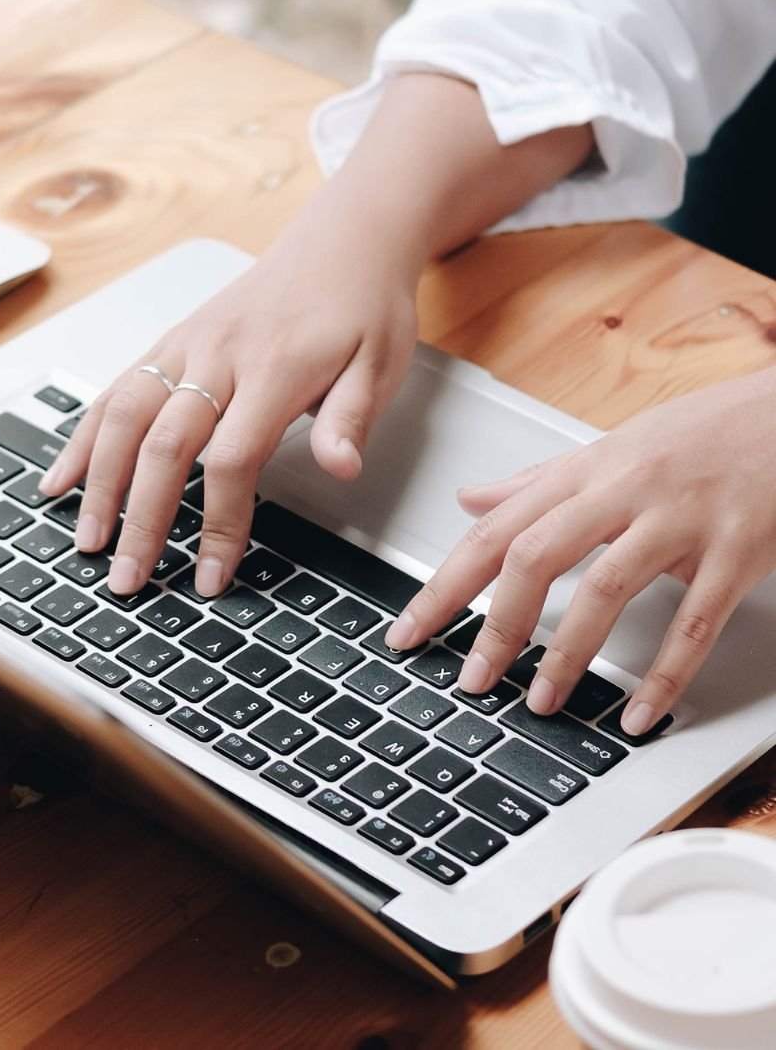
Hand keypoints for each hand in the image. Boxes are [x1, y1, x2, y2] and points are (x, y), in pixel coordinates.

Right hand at [39, 179, 420, 598]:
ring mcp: (188, 344)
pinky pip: (118, 389)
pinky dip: (84, 434)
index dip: (219, 522)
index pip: (233, 458)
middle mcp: (219, 354)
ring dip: (99, 482)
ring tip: (86, 540)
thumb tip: (340, 469)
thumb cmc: (362, 303)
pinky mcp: (173, 341)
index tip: (213, 576)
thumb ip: (351, 418)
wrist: (342, 237)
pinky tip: (62, 475)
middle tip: (128, 579)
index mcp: (274, 367)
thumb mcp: (381, 363)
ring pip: (126, 415)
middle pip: (164, 444)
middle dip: (141, 518)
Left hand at [386, 367, 775, 735]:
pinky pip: (693, 622)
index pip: (498, 528)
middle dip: (495, 623)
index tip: (410, 628)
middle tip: (471, 679)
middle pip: (535, 554)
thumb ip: (539, 482)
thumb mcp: (613, 447)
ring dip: (567, 654)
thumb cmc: (705, 432)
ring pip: (605, 587)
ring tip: (539, 702)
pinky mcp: (735, 549)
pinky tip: (639, 714)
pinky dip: (662, 676)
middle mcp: (625, 488)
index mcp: (589, 469)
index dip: (446, 582)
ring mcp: (680, 518)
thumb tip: (471, 499)